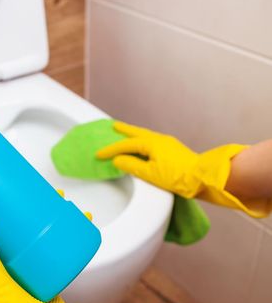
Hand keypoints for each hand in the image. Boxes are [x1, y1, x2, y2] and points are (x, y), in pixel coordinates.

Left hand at [0, 202, 82, 302]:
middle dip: (24, 203)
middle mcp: (1, 265)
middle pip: (11, 225)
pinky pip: (53, 246)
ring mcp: (24, 269)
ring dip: (48, 212)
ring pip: (35, 232)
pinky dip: (66, 229)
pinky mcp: (45, 274)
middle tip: (36, 185)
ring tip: (61, 198)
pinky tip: (78, 218)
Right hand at [98, 121, 267, 217]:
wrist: (203, 177)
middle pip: (136, 133)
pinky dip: (143, 140)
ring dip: (133, 134)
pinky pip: (152, 140)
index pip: (125, 145)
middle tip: (113, 125)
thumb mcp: (149, 174)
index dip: (110, 150)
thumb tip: (118, 160)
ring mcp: (168, 143)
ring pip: (145, 136)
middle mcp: (159, 139)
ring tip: (126, 133)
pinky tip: (143, 146)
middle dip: (123, 130)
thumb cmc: (177, 177)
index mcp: (151, 144)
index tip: (99, 154)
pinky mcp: (173, 149)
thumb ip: (131, 166)